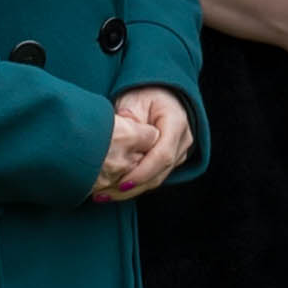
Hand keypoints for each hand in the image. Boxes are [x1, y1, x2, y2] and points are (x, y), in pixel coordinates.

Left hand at [96, 87, 195, 201]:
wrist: (161, 92)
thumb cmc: (145, 92)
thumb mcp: (133, 101)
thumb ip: (129, 122)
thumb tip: (119, 142)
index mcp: (176, 123)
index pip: (162, 156)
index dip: (142, 173)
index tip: (120, 184)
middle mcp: (184, 140)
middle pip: (160, 173)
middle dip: (132, 188)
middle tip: (103, 195)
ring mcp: (181, 151)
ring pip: (158, 178)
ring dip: (132, 190)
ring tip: (104, 195)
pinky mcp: (173, 159)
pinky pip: (156, 176)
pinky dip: (136, 184)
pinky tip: (115, 189)